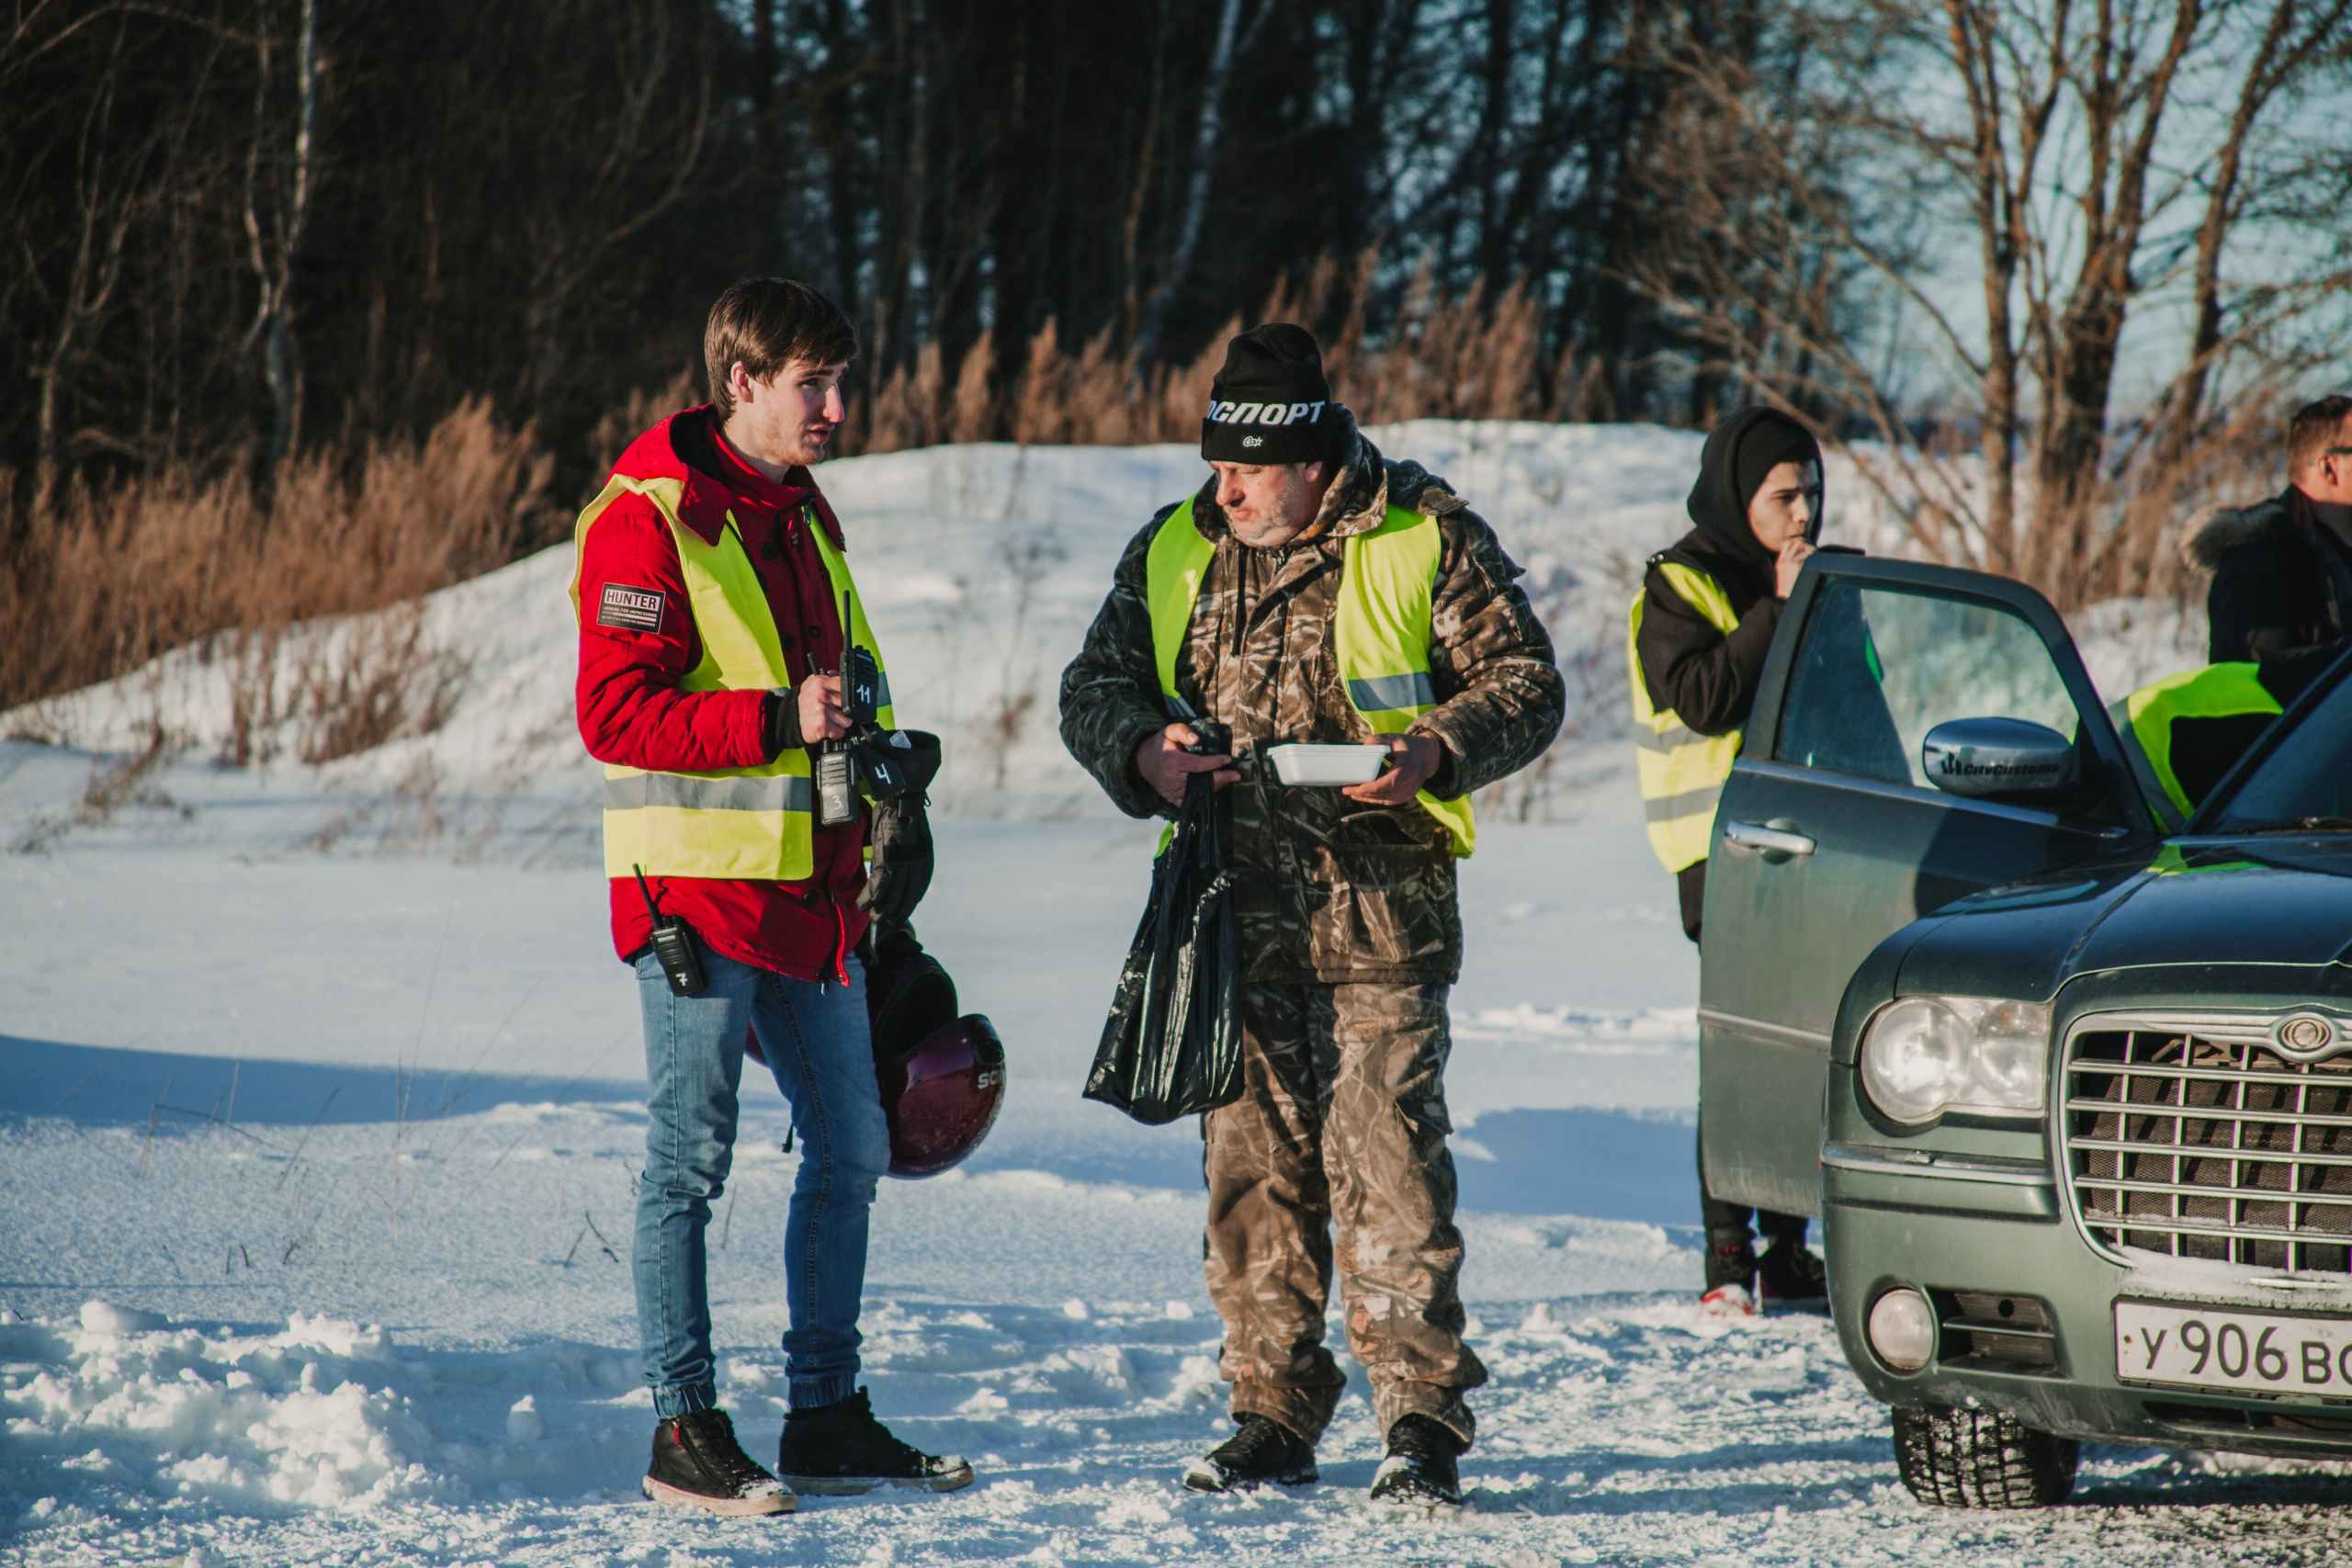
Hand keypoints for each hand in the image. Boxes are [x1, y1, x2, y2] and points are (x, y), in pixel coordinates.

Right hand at [799, 673, 848, 740]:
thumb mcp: (812, 686)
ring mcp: (822, 710)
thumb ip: (827, 679)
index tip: (844, 701)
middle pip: (849, 705)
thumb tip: (839, 674)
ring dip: (840, 724)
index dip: (849, 696)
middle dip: (845, 711)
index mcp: (821, 682)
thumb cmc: (804, 704)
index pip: (846, 686)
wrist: (787, 721)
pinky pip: (840, 732)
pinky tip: (827, 729)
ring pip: (847, 721)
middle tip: (834, 713)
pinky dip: (835, 734)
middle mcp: (821, 694)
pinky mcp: (822, 725)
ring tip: (829, 721)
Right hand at [857, 793, 931, 923]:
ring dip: (881, 909)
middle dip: (895, 913)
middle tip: (885, 923)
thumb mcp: (914, 836)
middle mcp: (916, 866)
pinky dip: (870, 897)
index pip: (917, 890)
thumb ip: (910, 851)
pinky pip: (879, 885)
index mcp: (925, 861)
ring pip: (892, 895)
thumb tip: (901, 861)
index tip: (901, 915)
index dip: (908, 905)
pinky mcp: (888, 860)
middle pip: (906, 897)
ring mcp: (902, 864)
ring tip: (873, 918)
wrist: (903, 801)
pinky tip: (863, 906)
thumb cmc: (905, 814)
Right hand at [1135, 723, 1237, 806]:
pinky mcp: (1172, 799)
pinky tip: (1214, 799)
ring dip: (1215, 788)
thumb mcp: (1168, 731)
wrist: (1142, 762)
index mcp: (1172, 761)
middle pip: (1201, 782)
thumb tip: (1197, 739)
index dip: (1215, 763)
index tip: (1228, 759)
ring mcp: (1172, 791)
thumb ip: (1182, 731)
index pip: (1198, 764)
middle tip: (1236, 775)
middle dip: (1221, 778)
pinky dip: (1203, 803)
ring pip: (1198, 794)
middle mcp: (1172, 779)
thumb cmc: (1160, 745)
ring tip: (1228, 780)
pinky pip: (1190, 804)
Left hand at [1342, 732, 1443, 804]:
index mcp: (1409, 765)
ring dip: (1366, 797)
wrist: (1426, 756)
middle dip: (1364, 792)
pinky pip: (1388, 800)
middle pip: (1385, 792)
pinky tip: (1361, 795)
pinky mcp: (1406, 796)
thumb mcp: (1393, 738)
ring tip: (1349, 791)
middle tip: (1346, 789)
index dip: (1376, 786)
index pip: (1392, 780)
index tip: (1360, 787)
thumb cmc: (1406, 746)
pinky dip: (1374, 798)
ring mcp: (1410, 791)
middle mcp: (1411, 781)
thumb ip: (1377, 740)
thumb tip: (1364, 747)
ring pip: (1385, 799)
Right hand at [1774, 538, 1816, 599]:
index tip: (1804, 548)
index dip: (1797, 543)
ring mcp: (1790, 561)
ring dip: (1811, 550)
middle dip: (1806, 545)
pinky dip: (1814, 556)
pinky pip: (1808, 555)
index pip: (1787, 543)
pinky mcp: (1797, 565)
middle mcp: (1785, 559)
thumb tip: (1798, 557)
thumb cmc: (1787, 589)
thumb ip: (1788, 564)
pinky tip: (1817, 560)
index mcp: (1780, 562)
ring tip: (1816, 554)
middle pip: (1796, 543)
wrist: (1785, 598)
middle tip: (1812, 551)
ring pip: (1803, 547)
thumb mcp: (1783, 574)